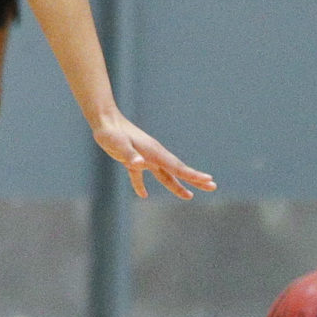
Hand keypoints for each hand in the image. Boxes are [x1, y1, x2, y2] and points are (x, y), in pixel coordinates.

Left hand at [91, 111, 216, 198]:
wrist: (104, 120)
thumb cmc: (111, 132)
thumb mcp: (118, 144)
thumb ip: (129, 155)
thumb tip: (139, 164)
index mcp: (154, 152)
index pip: (177, 167)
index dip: (193, 176)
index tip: (208, 181)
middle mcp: (153, 155)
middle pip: (177, 170)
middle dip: (194, 179)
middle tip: (212, 187)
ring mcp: (144, 157)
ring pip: (164, 174)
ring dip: (176, 185)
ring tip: (189, 196)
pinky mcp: (132, 159)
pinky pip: (140, 175)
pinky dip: (141, 185)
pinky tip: (143, 195)